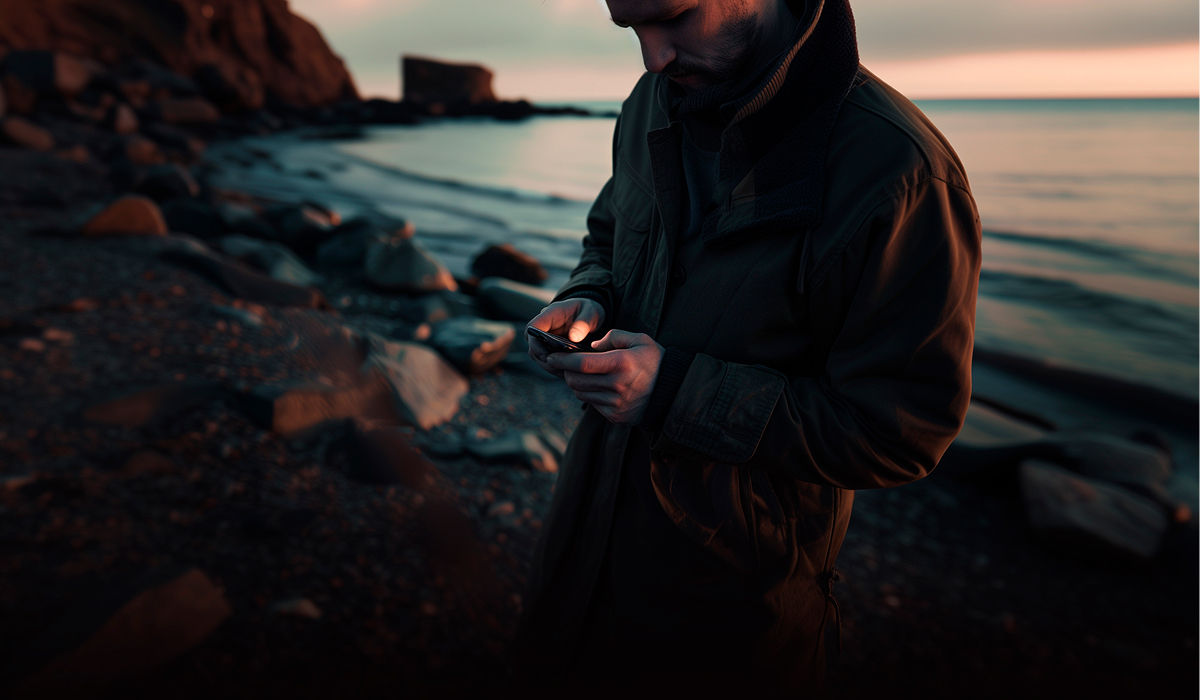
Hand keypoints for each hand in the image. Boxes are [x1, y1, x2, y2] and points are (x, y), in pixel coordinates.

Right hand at [526, 298, 604, 377]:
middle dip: (543, 359)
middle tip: (560, 369)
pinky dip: (557, 368)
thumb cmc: (590, 310)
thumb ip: (583, 323)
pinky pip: (549, 361)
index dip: (535, 342)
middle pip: (533, 346)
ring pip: (539, 356)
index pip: (533, 327)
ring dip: (550, 366)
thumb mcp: (591, 312)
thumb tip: (573, 338)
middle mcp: (545, 327)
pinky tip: (569, 373)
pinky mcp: (552, 349)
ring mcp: (547, 339)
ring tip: (566, 373)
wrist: (591, 315)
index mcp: (551, 314)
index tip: (546, 355)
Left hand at [546, 330, 663, 423]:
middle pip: (576, 380)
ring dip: (576, 383)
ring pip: (581, 393)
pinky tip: (596, 386)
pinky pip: (592, 404)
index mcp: (621, 364)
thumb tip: (591, 347)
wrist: (673, 392)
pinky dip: (589, 394)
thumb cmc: (655, 361)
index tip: (552, 356)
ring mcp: (616, 403)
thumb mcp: (639, 340)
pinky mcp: (616, 415)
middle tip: (563, 364)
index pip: (581, 363)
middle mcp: (617, 385)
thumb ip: (614, 337)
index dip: (562, 360)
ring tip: (581, 374)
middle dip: (566, 372)